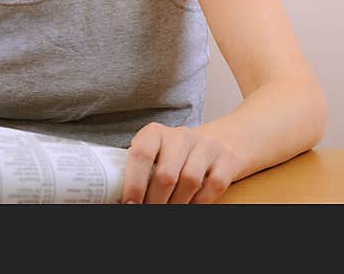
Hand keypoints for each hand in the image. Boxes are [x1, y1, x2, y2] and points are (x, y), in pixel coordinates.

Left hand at [121, 123, 239, 203]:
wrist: (216, 142)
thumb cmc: (173, 155)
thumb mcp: (155, 154)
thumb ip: (140, 170)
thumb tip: (117, 197)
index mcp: (155, 132)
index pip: (141, 154)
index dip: (134, 182)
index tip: (130, 203)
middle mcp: (180, 135)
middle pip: (166, 174)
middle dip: (155, 201)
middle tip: (150, 211)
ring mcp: (206, 146)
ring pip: (189, 181)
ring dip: (177, 203)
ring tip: (169, 209)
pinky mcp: (226, 159)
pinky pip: (213, 186)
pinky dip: (199, 202)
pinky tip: (189, 205)